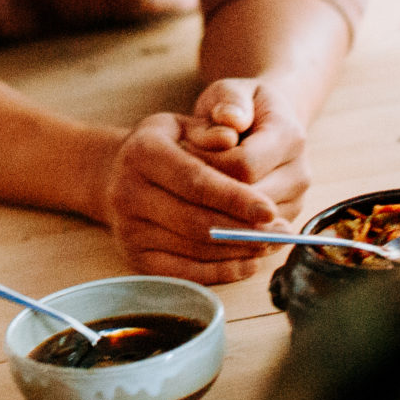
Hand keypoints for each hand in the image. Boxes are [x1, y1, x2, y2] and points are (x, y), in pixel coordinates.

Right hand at [96, 112, 287, 284]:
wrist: (117, 175)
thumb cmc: (166, 147)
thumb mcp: (186, 125)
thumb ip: (211, 129)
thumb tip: (232, 135)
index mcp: (141, 153)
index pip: (194, 180)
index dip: (235, 198)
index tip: (270, 210)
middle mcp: (126, 192)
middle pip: (195, 221)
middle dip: (243, 230)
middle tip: (281, 232)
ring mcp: (128, 229)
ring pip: (193, 249)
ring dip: (238, 252)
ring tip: (271, 244)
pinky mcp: (134, 257)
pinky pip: (184, 273)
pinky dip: (220, 272)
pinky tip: (248, 262)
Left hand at [183, 78, 311, 217]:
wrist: (264, 126)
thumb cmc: (238, 107)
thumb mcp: (230, 92)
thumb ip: (229, 101)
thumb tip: (230, 121)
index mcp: (289, 135)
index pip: (244, 165)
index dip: (207, 164)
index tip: (181, 155)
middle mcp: (300, 173)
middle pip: (248, 200)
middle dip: (208, 192)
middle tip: (176, 180)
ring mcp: (295, 201)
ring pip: (248, 224)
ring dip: (214, 211)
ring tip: (190, 191)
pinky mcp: (283, 222)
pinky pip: (249, 237)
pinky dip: (223, 225)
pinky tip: (202, 208)